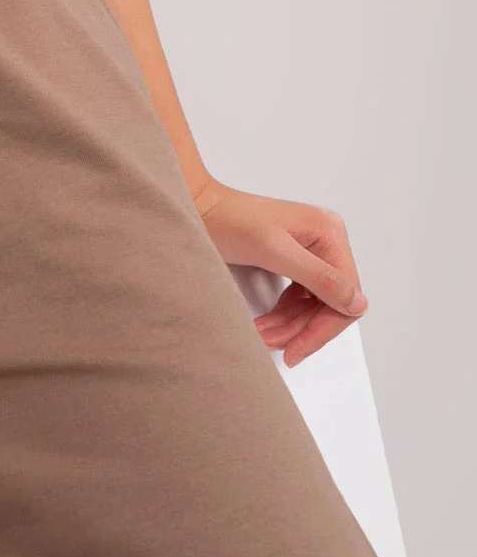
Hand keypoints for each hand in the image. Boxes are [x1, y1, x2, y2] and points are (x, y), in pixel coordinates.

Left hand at [191, 177, 368, 367]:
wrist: (197, 206)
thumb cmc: (228, 221)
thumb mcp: (273, 251)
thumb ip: (318, 278)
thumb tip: (357, 303)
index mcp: (330, 233)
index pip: (345, 296)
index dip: (322, 328)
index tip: (295, 350)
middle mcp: (327, 240)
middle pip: (330, 303)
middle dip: (301, 328)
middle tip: (271, 343)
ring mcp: (312, 250)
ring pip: (314, 304)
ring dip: (290, 325)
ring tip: (262, 335)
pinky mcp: (294, 258)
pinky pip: (300, 297)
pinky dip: (284, 314)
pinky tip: (266, 323)